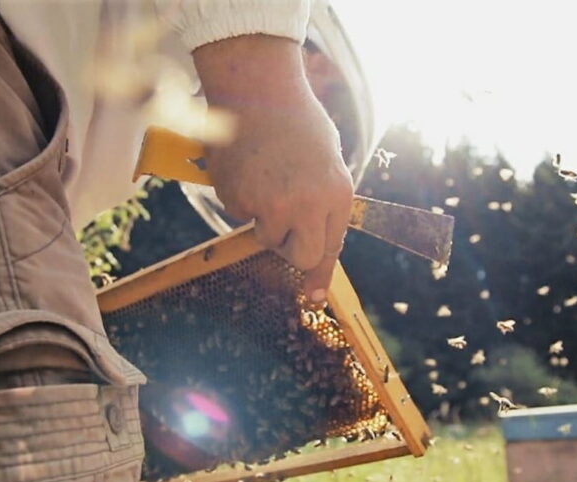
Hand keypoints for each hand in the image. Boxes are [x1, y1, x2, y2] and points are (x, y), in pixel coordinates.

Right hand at [193, 34, 352, 302]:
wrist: (257, 88)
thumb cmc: (297, 120)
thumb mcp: (328, 160)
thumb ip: (324, 199)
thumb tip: (315, 230)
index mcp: (337, 194)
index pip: (330, 248)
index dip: (319, 275)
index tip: (312, 298)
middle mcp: (308, 206)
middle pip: (298, 256)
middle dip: (289, 245)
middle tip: (282, 218)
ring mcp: (272, 205)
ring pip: (264, 235)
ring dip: (263, 215)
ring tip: (266, 174)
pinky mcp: (239, 198)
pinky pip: (239, 212)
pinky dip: (240, 195)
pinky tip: (246, 165)